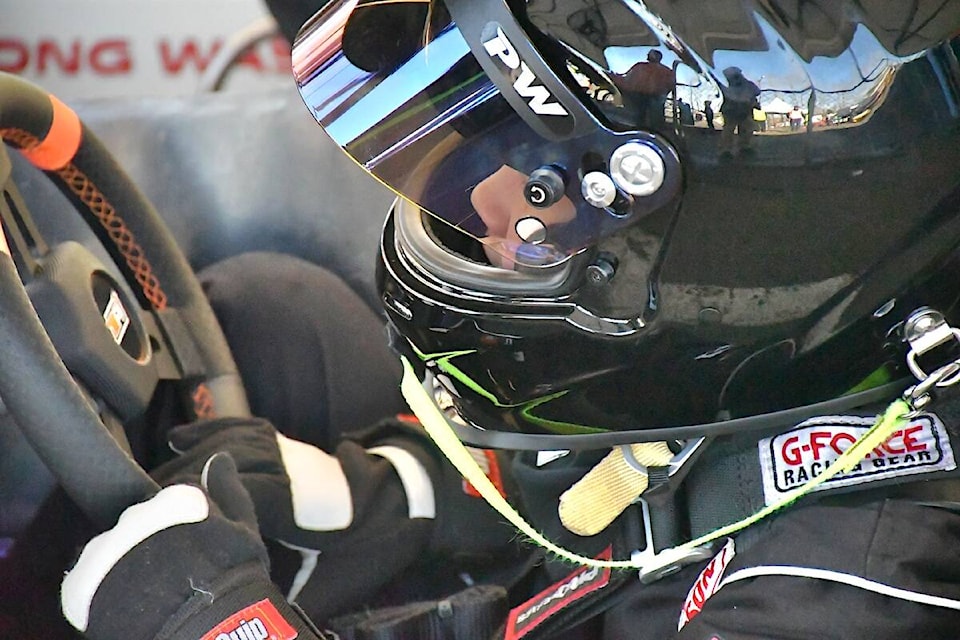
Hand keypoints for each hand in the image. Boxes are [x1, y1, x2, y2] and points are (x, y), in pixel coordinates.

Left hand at [62, 453, 310, 639]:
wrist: (207, 630)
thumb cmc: (231, 581)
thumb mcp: (244, 529)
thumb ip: (227, 490)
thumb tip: (218, 458)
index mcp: (174, 501)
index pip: (171, 502)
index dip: (183, 526)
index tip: (193, 549)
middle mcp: (134, 517)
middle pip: (137, 524)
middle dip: (150, 543)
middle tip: (171, 574)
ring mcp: (104, 550)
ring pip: (110, 551)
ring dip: (123, 566)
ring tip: (148, 595)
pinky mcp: (81, 584)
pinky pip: (85, 583)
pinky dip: (98, 594)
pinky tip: (126, 607)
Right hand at [151, 417, 436, 619]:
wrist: (399, 507)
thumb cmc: (368, 547)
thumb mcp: (334, 580)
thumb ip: (289, 592)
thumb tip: (251, 606)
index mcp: (299, 500)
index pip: (236, 489)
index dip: (196, 500)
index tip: (161, 518)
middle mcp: (289, 465)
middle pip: (222, 462)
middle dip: (180, 482)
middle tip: (143, 509)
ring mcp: (287, 449)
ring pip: (228, 443)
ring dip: (188, 460)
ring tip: (152, 484)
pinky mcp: (285, 443)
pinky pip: (241, 427)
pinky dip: (209, 430)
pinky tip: (179, 439)